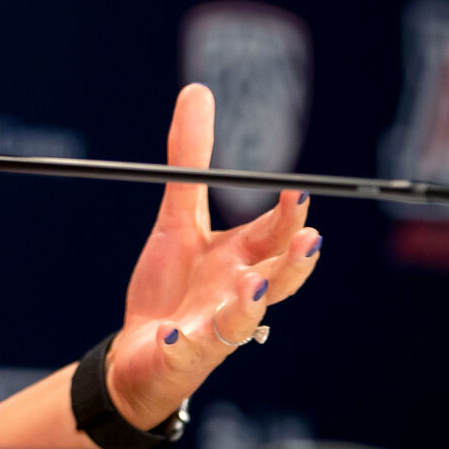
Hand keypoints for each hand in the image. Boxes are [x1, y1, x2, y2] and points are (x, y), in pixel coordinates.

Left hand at [102, 84, 320, 429]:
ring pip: (240, 321)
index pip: (276, 235)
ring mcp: (214, 330)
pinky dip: (183, 345)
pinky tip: (175, 335)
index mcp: (242, 260)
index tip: (297, 190)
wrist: (139, 355)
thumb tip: (198, 91)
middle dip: (293, 260)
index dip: (288, 217)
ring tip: (250, 286)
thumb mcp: (176, 218)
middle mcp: (237, 295)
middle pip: (275, 279)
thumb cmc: (171, 288)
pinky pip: (186, 352)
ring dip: (247, 305)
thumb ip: (189, 162)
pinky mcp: (181, 358)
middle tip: (309, 237)